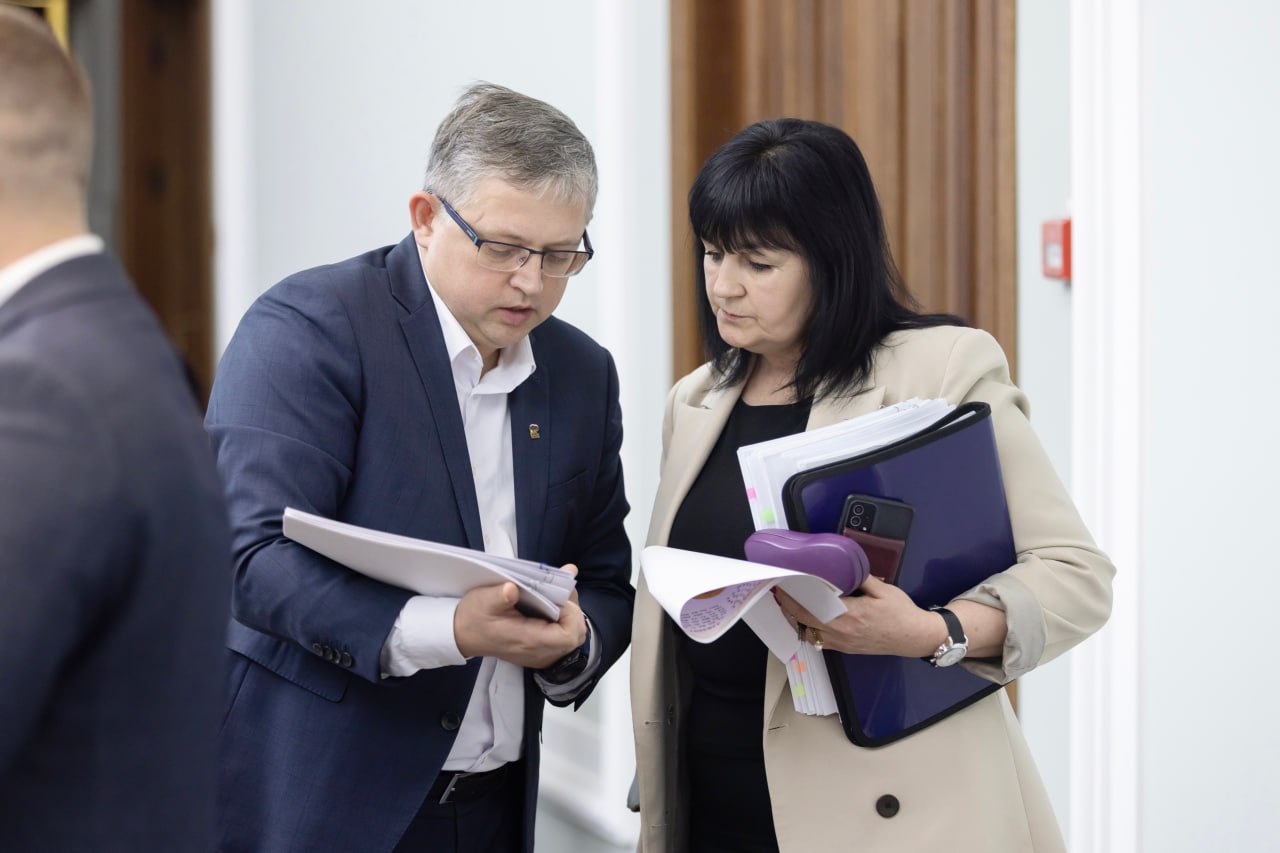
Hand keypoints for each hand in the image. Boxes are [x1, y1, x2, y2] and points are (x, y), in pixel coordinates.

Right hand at [453, 564, 586, 668]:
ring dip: (570, 615)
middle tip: (560, 594)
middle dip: (574, 612)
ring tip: (556, 597)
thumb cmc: (473, 617)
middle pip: (576, 636)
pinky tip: (550, 607)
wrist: (461, 634)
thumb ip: (501, 595)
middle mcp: (538, 651)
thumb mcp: (483, 600)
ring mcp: (539, 654)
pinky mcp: (538, 651)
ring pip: (572, 637)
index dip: (572, 614)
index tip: (560, 597)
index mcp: (528, 639)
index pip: (568, 635)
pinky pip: (562, 639)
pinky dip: (563, 622)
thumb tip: (512, 588)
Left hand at [775, 577, 942, 657]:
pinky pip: (819, 642)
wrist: (914, 638)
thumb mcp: (884, 590)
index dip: (795, 596)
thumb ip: (862, 578)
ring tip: (787, 604)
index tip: (785, 584)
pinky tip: (804, 620)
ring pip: (809, 633)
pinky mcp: (845, 649)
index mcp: (851, 614)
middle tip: (779, 591)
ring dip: (796, 619)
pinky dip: (807, 630)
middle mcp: (842, 631)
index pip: (814, 605)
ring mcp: (842, 643)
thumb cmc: (901, 613)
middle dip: (789, 605)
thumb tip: (845, 566)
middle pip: (805, 619)